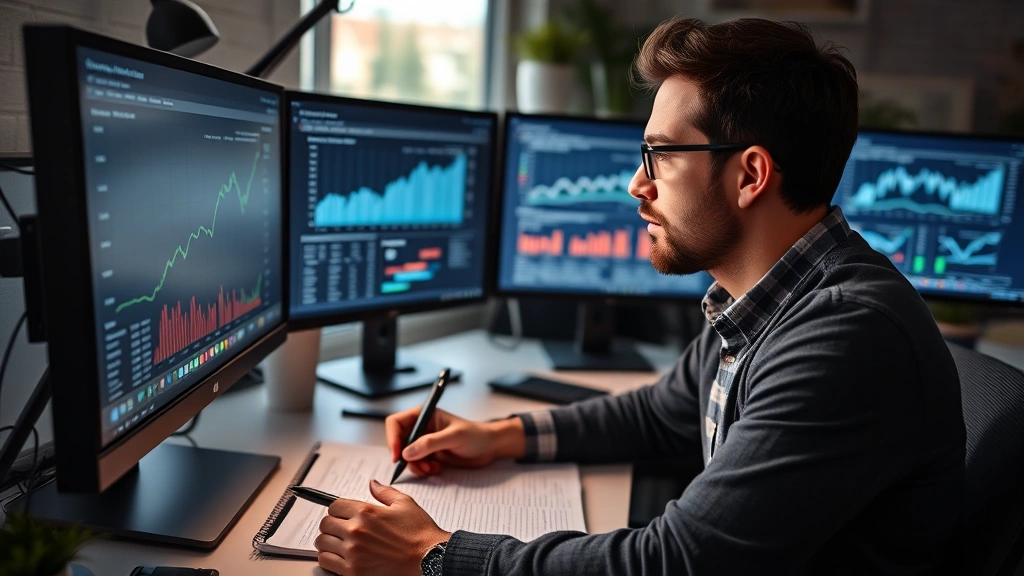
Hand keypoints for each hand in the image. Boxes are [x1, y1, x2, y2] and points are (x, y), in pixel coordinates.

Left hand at [316, 480, 449, 575]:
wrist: (429, 559)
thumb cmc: (420, 534)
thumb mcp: (405, 504)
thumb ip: (384, 492)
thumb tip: (372, 484)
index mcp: (366, 512)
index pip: (334, 506)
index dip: (338, 510)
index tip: (342, 514)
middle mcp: (356, 531)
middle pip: (325, 524)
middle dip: (332, 525)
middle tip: (340, 529)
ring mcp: (353, 552)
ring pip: (322, 543)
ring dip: (328, 542)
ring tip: (338, 543)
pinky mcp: (353, 571)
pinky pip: (326, 562)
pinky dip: (329, 559)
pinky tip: (339, 557)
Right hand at [385, 407, 525, 476]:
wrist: (490, 448)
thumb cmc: (475, 435)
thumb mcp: (454, 437)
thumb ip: (430, 443)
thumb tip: (406, 453)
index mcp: (424, 415)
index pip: (396, 422)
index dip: (392, 438)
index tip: (397, 455)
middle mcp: (421, 428)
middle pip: (398, 441)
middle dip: (405, 457)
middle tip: (418, 467)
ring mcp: (424, 442)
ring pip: (406, 456)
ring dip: (415, 466)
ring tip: (431, 469)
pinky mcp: (429, 455)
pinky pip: (416, 464)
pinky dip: (423, 469)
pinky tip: (436, 469)